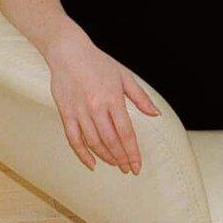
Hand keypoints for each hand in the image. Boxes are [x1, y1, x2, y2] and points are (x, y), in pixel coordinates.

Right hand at [46, 33, 161, 173]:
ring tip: (115, 164)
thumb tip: (156, 114)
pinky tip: (92, 164)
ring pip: (93, 142)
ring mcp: (79, 111)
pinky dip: (82, 154)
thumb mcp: (125, 76)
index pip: (126, 132)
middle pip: (110, 141)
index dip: (132, 152)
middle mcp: (96, 107)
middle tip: (129, 169)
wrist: (69, 52)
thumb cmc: (99, 63)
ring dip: (106, 157)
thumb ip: (141, 97)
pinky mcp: (65, 112)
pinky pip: (73, 138)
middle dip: (121, 158)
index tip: (138, 165)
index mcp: (113, 98)